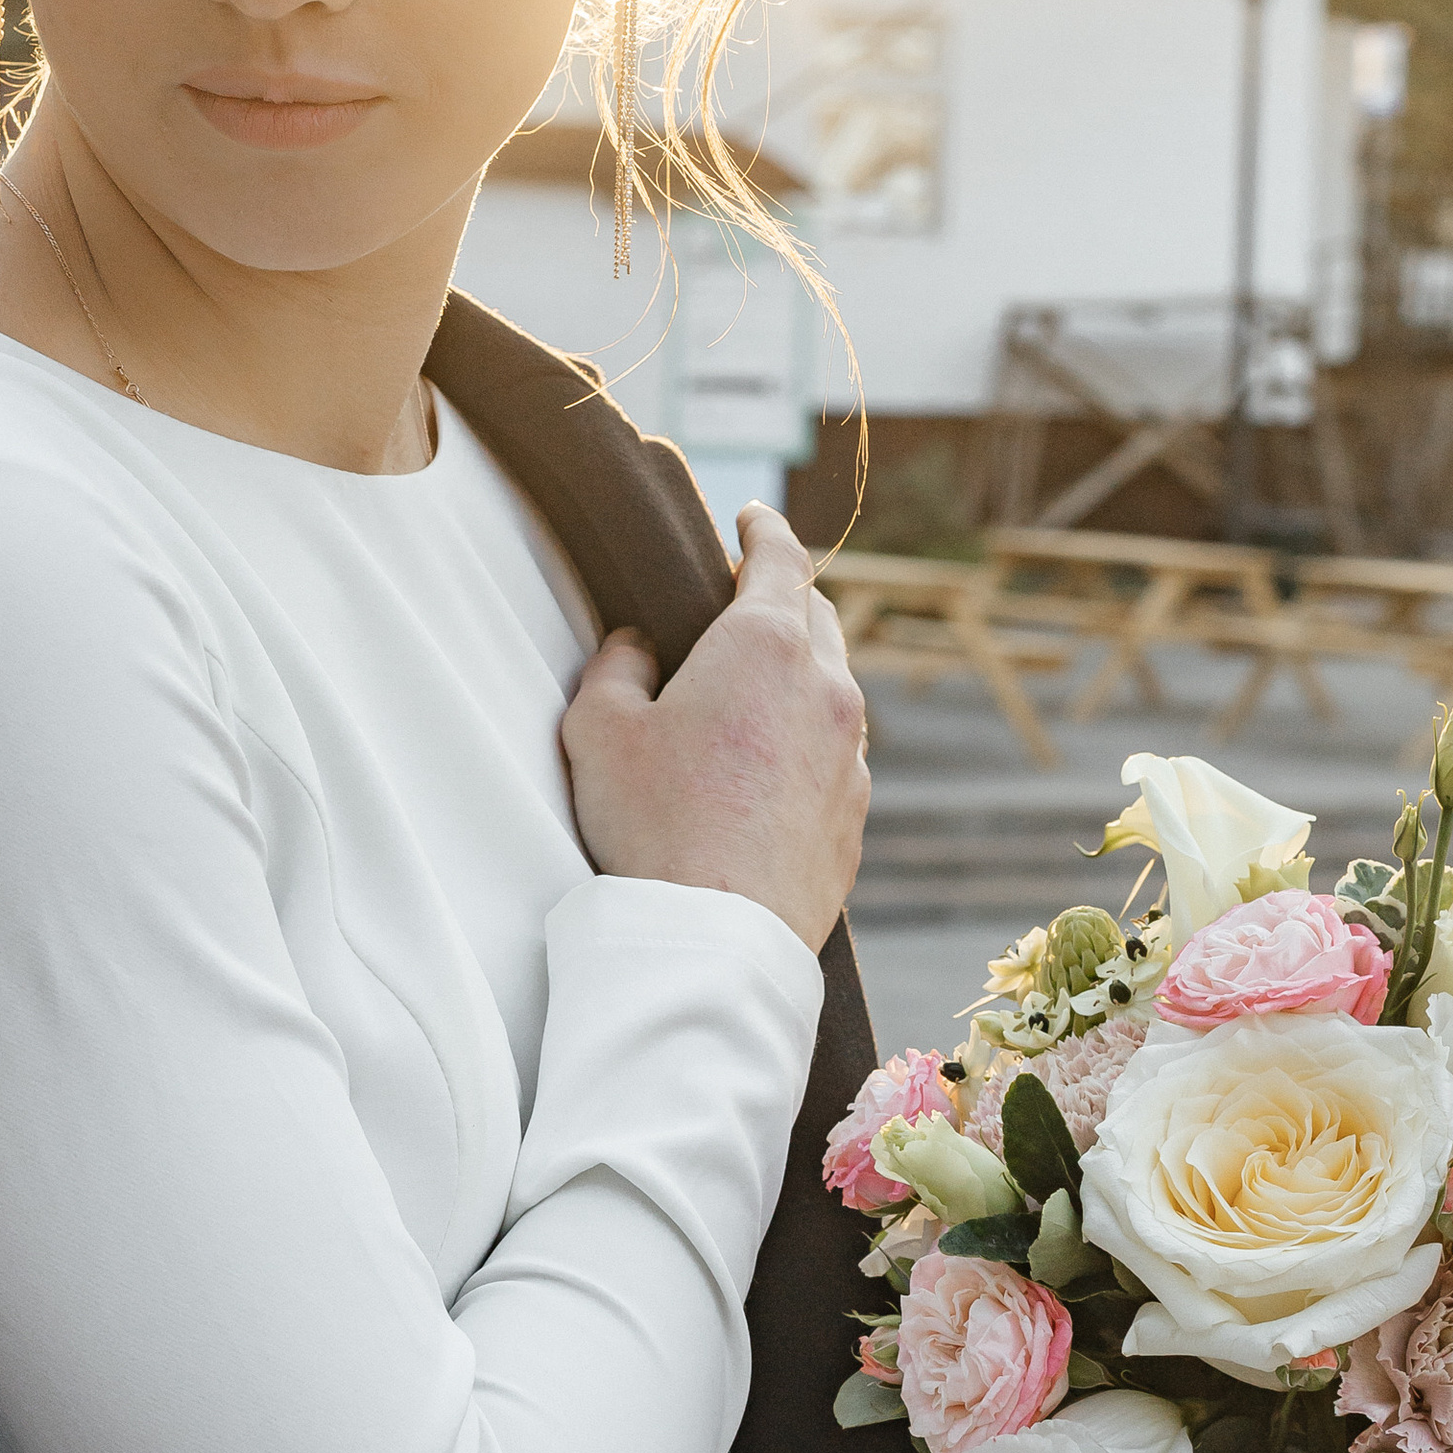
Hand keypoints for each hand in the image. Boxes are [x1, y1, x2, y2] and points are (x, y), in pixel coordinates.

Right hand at [561, 506, 867, 950]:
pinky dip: (808, 739)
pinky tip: (767, 769)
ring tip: (752, 694)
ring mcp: (850, 755)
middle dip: (784, 598)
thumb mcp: (599, 730)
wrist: (716, 935)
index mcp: (765, 646)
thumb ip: (615, 668)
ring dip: (800, 674)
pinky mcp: (854, 813)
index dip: (763, 528)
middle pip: (818, 615)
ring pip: (833, 687)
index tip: (752, 517)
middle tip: (744, 603)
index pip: (779, 557)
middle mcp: (826, 689)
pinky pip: (836, 752)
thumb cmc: (652, 826)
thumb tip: (634, 648)